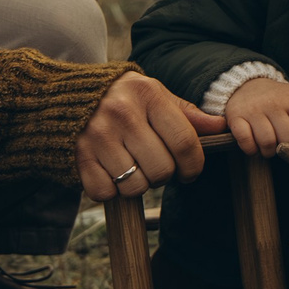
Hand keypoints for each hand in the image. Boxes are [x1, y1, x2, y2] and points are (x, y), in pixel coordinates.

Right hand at [74, 72, 226, 201]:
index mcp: (147, 95)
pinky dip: (111, 191)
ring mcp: (98, 136)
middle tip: (155, 165)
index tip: (190, 172)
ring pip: (135, 186)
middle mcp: (122, 113)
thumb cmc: (122, 98)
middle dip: (164, 175)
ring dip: (137, 185)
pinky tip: (109, 172)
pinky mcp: (78, 156)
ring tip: (131, 167)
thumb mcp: (155, 96)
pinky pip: (106, 193)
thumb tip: (222, 128)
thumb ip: (187, 114)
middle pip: (162, 170)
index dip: (194, 166)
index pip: (185, 142)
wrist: (66, 95)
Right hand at [221, 77, 288, 156]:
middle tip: (282, 147)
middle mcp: (272, 104)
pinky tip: (253, 146)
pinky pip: (246, 141)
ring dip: (268, 152)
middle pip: (287, 138)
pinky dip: (251, 149)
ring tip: (268, 148)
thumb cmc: (274, 96)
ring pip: (267, 142)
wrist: (243, 85)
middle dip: (286, 149)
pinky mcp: (236, 117)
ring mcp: (253, 111)